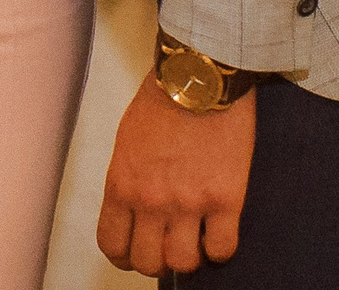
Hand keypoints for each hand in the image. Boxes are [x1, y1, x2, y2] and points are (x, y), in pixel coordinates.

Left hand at [99, 71, 257, 276]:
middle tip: (168, 246)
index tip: (136, 252)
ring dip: (189, 257)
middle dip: (157, 261)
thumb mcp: (128, 141)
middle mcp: (151, 200)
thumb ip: (129, 179)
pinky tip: (219, 231)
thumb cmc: (163, 98)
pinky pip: (221, 249)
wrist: (200, 74)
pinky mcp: (225, 199)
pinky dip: (219, 249)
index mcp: (122, 184)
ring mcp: (189, 203)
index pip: (112, 245)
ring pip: (183, 263)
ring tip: (196, 240)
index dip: (125, 256)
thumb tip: (137, 208)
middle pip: (147, 262)